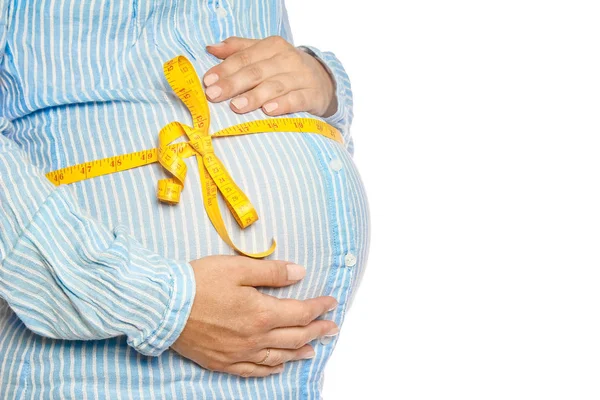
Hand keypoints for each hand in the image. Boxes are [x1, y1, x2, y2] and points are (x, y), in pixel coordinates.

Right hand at [170, 256, 338, 377]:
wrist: (162, 306)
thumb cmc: (198, 282)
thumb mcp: (238, 267)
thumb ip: (272, 272)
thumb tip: (299, 273)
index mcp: (261, 313)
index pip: (301, 312)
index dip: (319, 307)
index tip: (331, 302)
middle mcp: (254, 338)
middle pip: (295, 337)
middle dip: (317, 331)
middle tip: (332, 328)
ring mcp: (238, 353)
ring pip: (277, 356)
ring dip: (299, 352)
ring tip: (312, 350)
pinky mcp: (222, 362)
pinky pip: (252, 371)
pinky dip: (269, 369)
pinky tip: (277, 367)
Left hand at [202, 36, 337, 117]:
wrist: (323, 80)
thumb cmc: (285, 69)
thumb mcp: (265, 54)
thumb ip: (239, 49)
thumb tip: (211, 48)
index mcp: (273, 46)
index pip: (245, 57)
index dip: (225, 69)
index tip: (208, 82)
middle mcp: (288, 59)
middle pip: (256, 72)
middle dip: (233, 83)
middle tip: (214, 95)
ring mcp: (302, 77)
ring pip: (275, 86)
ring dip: (254, 96)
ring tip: (236, 106)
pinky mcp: (312, 95)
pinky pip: (296, 99)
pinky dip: (282, 105)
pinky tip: (268, 111)